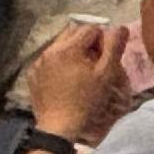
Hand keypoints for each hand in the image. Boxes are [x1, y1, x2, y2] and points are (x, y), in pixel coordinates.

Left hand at [23, 20, 134, 139]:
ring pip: (60, 45)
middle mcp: (50, 50)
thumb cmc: (86, 101)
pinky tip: (66, 79)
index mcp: (68, 48)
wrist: (59, 126)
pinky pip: (48, 59)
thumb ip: (114, 47)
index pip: (91, 29)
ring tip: (81, 71)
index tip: (105, 58)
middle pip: (73, 33)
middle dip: (86, 42)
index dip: (102, 41)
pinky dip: (59, 62)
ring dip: (73, 51)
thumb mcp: (106, 74)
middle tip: (94, 62)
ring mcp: (38, 62)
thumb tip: (120, 27)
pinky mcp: (33, 74)